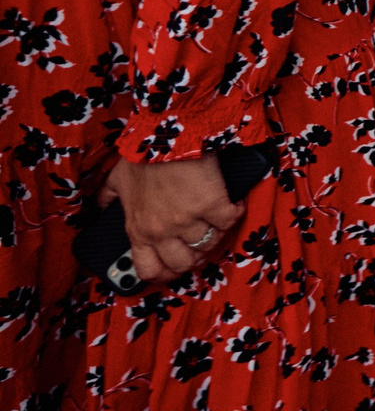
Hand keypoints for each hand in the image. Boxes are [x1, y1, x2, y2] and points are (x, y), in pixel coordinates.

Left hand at [101, 155, 241, 283]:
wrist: (167, 137)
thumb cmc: (142, 156)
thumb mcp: (117, 179)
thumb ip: (109, 197)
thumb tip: (103, 205)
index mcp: (138, 230)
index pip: (149, 270)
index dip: (165, 274)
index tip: (174, 268)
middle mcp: (162, 231)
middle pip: (184, 263)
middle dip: (195, 257)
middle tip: (201, 244)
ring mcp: (188, 220)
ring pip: (209, 244)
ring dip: (215, 233)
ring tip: (217, 220)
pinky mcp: (212, 205)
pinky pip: (230, 220)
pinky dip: (234, 213)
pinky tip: (233, 203)